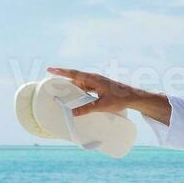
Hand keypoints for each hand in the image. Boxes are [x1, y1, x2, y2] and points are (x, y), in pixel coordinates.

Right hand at [45, 67, 173, 125]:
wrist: (133, 97)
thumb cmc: (120, 99)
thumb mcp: (102, 106)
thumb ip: (87, 109)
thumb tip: (72, 113)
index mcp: (93, 79)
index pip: (74, 73)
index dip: (61, 71)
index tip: (49, 69)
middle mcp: (94, 78)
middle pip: (75, 77)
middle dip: (63, 79)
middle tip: (51, 82)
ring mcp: (96, 82)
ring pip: (80, 83)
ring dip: (71, 86)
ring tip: (60, 91)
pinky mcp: (99, 87)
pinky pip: (85, 87)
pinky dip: (79, 91)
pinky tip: (75, 97)